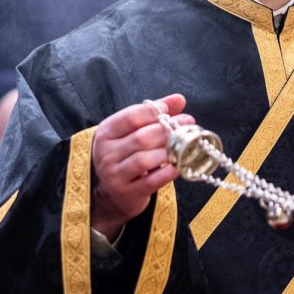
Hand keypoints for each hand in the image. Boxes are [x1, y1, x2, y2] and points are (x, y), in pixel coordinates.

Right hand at [90, 94, 193, 239]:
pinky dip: (168, 173)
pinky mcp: (127, 193)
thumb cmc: (126, 156)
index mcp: (106, 133)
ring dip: (168, 151)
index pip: (130, 117)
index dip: (154, 111)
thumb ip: (153, 114)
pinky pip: (151, 181)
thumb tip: (179, 99)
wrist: (112, 193)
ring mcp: (114, 175)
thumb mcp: (132, 132)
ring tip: (183, 146)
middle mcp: (106, 153)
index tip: (170, 111)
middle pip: (141, 138)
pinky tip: (179, 166)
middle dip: (167, 130)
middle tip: (187, 125)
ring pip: (144, 160)